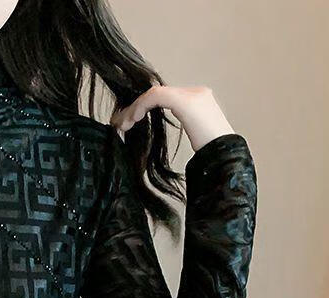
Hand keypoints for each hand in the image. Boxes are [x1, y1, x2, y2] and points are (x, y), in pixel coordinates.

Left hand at [110, 85, 234, 151]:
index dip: (142, 107)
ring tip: (121, 125)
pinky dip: (141, 106)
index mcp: (197, 101)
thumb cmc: (209, 156)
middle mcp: (195, 93)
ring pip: (154, 93)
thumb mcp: (190, 140)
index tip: (125, 124)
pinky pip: (157, 96)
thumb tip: (154, 137)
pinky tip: (132, 120)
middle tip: (118, 124)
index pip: (163, 97)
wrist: (225, 158)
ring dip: (134, 109)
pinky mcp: (186, 101)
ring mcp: (192, 95)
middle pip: (157, 93)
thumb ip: (178, 130)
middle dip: (134, 107)